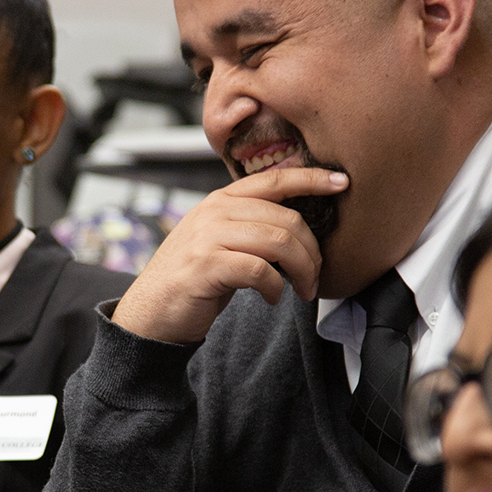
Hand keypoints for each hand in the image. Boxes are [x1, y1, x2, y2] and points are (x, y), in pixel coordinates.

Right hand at [111, 166, 347, 344]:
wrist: (150, 312)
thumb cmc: (193, 279)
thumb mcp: (219, 241)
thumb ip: (250, 226)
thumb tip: (298, 228)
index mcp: (221, 201)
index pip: (274, 180)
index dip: (311, 179)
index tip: (341, 182)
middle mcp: (214, 212)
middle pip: (286, 219)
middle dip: (312, 251)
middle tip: (315, 277)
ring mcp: (208, 237)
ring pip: (278, 243)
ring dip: (301, 271)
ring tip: (303, 290)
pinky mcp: (206, 266)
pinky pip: (260, 271)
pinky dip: (276, 288)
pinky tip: (273, 298)